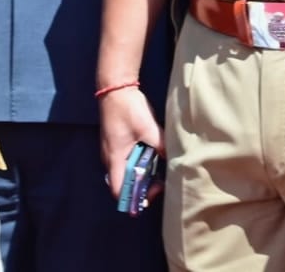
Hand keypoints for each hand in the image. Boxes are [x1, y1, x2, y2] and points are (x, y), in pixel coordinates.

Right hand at [99, 86, 165, 204]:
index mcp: (115, 157)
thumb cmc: (128, 108)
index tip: (152, 192)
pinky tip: (149, 157)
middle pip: (121, 183)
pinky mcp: (114, 142)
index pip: (118, 189)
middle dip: (140, 188)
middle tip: (159, 183)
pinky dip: (134, 165)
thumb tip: (175, 161)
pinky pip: (122, 162)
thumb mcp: (149, 129)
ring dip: (137, 176)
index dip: (133, 198)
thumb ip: (161, 147)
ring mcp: (110, 149)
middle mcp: (109, 156)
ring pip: (122, 172)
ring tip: (156, 171)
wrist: (115, 86)